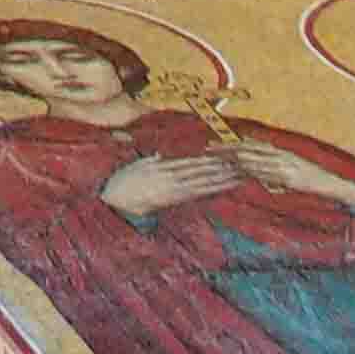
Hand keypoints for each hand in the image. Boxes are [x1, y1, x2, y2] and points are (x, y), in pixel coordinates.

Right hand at [101, 152, 245, 217]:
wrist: (114, 199)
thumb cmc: (121, 183)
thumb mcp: (135, 166)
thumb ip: (149, 160)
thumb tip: (159, 154)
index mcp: (163, 167)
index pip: (190, 161)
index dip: (207, 158)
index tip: (223, 155)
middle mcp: (171, 175)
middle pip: (200, 169)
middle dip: (220, 166)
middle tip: (240, 162)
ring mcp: (173, 187)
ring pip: (202, 180)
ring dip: (220, 177)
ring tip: (238, 174)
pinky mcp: (172, 199)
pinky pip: (195, 192)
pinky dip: (209, 189)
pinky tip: (221, 187)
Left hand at [226, 144, 354, 206]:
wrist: (336, 185)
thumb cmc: (315, 182)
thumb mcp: (292, 177)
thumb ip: (276, 176)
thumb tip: (262, 180)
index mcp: (279, 152)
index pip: (250, 145)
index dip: (231, 144)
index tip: (214, 144)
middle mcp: (280, 154)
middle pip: (248, 148)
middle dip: (226, 148)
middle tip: (207, 148)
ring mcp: (285, 164)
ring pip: (255, 158)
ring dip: (235, 158)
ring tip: (218, 158)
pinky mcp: (290, 175)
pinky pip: (268, 172)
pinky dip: (253, 171)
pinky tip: (241, 171)